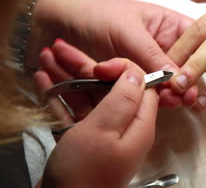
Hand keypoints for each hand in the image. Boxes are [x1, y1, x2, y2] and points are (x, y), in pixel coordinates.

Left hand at [31, 0, 205, 106]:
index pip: (197, 38)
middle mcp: (163, 45)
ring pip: (170, 81)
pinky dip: (156, 97)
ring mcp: (149, 64)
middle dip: (191, 79)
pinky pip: (151, 90)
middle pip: (187, 64)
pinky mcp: (135, 79)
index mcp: (168, 24)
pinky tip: (161, 102)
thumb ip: (152, 54)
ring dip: (174, 91)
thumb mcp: (128, 31)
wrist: (57, 25)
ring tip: (175, 101)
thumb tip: (178, 76)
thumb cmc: (96, 15)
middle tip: (190, 95)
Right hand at [37, 45, 157, 186]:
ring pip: (89, 97)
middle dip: (86, 67)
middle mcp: (125, 128)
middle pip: (110, 89)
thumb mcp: (104, 130)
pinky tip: (44, 81)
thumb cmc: (84, 174)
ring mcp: (104, 135)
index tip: (102, 63)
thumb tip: (137, 73)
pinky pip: (75, 112)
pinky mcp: (85, 142)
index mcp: (139, 125)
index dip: (124, 69)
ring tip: (47, 57)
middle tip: (61, 49)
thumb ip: (122, 100)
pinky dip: (60, 96)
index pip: (142, 87)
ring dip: (68, 77)